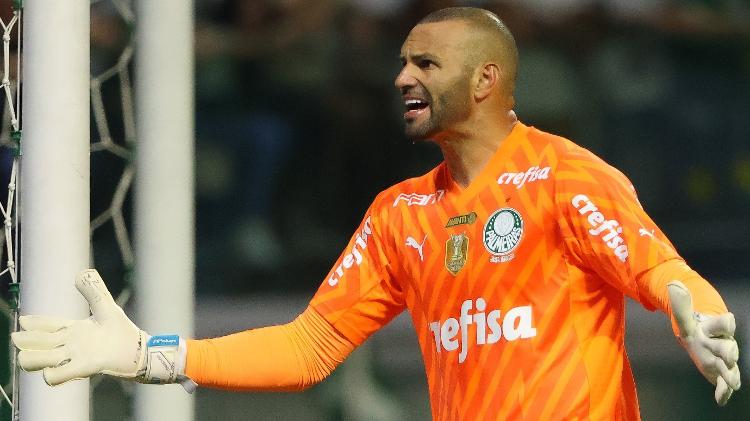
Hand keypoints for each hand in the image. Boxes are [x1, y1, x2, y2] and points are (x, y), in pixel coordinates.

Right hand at [12, 269, 146, 384]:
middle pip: (37, 345)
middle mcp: (70, 344)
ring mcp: (75, 357)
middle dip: (25, 342)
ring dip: (31, 359)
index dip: (33, 324)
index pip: (46, 326)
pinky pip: (58, 375)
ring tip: (25, 357)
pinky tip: (50, 372)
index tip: (23, 322)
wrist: (139, 350)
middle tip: (18, 338)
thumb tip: (82, 272)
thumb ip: (93, 290)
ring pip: (41, 361)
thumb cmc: (122, 331)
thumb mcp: (106, 306)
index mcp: (74, 330)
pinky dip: (51, 374)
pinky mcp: (84, 367)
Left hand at [668, 281, 740, 405]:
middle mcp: (722, 345)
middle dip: (729, 351)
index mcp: (715, 329)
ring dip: (730, 374)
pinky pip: (724, 385)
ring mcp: (722, 361)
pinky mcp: (719, 375)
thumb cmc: (697, 330)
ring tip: (731, 381)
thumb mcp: (686, 319)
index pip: (726, 324)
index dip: (726, 323)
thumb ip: (680, 305)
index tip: (729, 319)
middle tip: (726, 354)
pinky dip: (723, 392)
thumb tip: (673, 283)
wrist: (703, 343)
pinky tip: (720, 399)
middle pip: (729, 348)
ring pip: (730, 367)